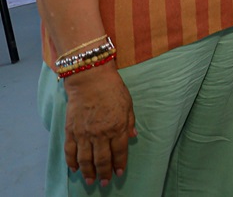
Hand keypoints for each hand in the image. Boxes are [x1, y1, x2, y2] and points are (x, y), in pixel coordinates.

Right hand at [62, 63, 136, 185]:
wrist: (89, 79)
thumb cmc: (112, 89)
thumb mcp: (128, 104)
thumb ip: (129, 123)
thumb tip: (133, 137)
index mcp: (117, 127)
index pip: (119, 152)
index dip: (119, 164)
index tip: (119, 173)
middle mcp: (100, 134)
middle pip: (102, 159)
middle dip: (104, 173)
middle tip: (105, 182)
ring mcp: (84, 133)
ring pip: (85, 159)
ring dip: (88, 172)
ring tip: (91, 180)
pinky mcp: (71, 131)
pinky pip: (70, 151)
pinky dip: (71, 162)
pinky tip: (74, 169)